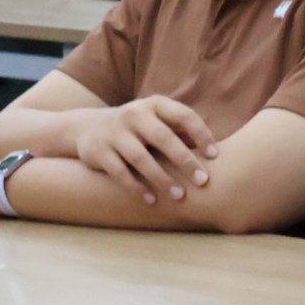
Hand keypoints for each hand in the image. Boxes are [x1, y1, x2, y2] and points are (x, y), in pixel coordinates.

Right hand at [67, 95, 219, 204]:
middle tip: (203, 181)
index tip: (215, 156)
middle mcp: (134, 115)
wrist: (87, 127)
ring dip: (162, 178)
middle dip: (185, 160)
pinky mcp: (98, 151)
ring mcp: (114, 132)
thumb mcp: (159, 121)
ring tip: (180, 196)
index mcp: (155, 104)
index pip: (184, 116)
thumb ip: (183, 131)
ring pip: (141, 158)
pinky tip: (152, 200)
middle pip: (163, 138)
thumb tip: (217, 153)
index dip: (201, 134)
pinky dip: (136, 187)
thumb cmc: (139, 128)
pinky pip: (120, 172)